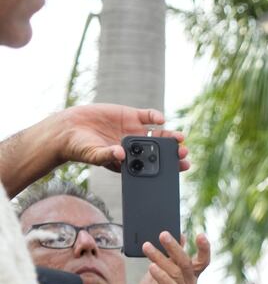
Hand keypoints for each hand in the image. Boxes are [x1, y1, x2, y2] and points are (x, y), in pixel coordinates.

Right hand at [53, 104, 190, 172]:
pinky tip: (160, 120)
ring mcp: (135, 131)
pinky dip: (155, 117)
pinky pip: (149, 117)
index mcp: (132, 161)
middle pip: (161, 150)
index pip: (156, 166)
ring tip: (179, 137)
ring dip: (170, 136)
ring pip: (159, 134)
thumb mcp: (93, 154)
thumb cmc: (80, 148)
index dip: (171, 166)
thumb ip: (107, 155)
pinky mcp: (131, 116)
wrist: (68, 129)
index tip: (182, 166)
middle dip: (174, 152)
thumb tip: (121, 154)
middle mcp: (137, 147)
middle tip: (183, 152)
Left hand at [128, 232, 210, 283]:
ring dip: (160, 257)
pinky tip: (151, 266)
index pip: (202, 262)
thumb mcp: (161, 273)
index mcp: (190, 279)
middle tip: (163, 234)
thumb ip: (170, 258)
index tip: (200, 234)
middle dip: (175, 247)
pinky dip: (160, 275)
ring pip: (175, 273)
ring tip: (146, 246)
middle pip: (187, 264)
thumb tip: (181, 238)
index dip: (204, 249)